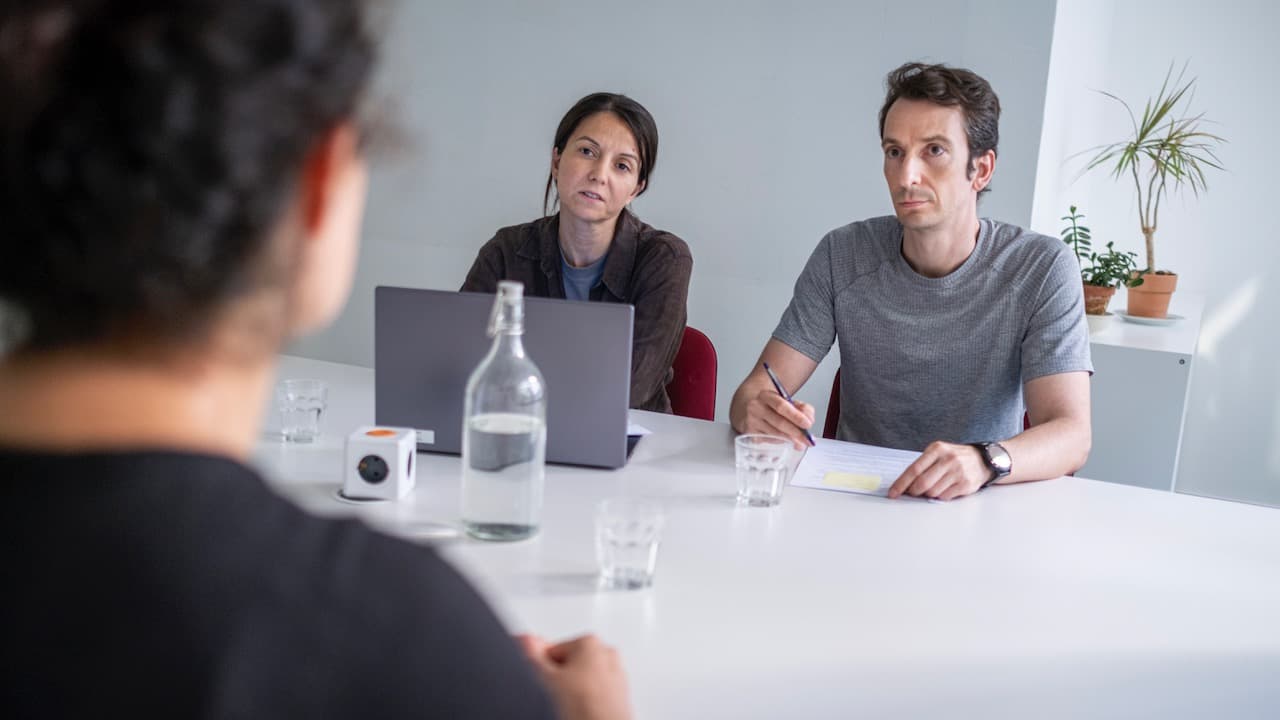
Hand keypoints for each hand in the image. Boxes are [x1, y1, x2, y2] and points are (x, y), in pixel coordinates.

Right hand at [516, 634, 631, 719]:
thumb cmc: (584, 705)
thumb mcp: (548, 678)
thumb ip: (533, 656)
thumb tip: (525, 640)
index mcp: (589, 641)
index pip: (553, 651)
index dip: (545, 670)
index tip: (547, 682)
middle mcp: (606, 652)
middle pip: (570, 663)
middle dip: (562, 678)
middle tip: (560, 695)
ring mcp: (616, 672)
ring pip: (584, 678)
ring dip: (575, 689)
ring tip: (573, 703)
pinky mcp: (621, 691)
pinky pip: (597, 691)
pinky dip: (589, 698)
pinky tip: (585, 708)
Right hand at [740, 388, 815, 449]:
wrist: (750, 409)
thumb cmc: (772, 407)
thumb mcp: (788, 402)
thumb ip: (803, 408)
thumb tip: (809, 420)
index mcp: (766, 395)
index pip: (782, 406)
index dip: (796, 416)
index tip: (808, 424)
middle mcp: (755, 407)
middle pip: (778, 422)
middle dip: (796, 432)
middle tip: (807, 439)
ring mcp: (751, 421)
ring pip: (774, 434)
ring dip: (790, 440)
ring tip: (800, 443)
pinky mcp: (749, 434)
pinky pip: (768, 441)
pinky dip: (780, 442)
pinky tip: (786, 441)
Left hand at [887, 441, 990, 500]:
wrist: (982, 460)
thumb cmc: (954, 458)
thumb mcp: (938, 453)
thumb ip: (922, 466)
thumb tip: (904, 485)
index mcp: (937, 449)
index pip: (914, 469)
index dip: (901, 483)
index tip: (893, 493)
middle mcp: (948, 459)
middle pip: (922, 483)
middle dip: (913, 491)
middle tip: (912, 493)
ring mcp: (958, 472)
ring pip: (932, 492)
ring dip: (928, 494)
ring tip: (933, 487)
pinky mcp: (966, 484)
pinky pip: (944, 497)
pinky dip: (940, 496)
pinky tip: (944, 488)